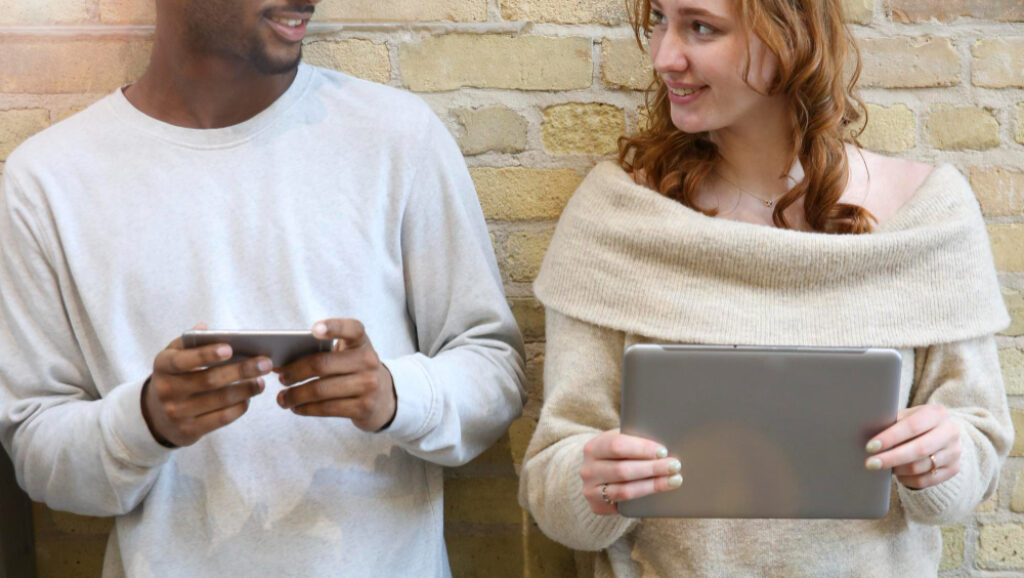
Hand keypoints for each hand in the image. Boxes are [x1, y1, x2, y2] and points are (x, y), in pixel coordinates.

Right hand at [143, 325, 270, 446]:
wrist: (157, 416)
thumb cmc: (176, 376)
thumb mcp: (175, 356)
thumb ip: (190, 341)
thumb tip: (206, 327)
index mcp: (163, 365)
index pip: (182, 359)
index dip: (205, 354)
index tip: (229, 348)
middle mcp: (166, 390)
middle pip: (210, 380)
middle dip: (241, 370)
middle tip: (265, 363)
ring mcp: (177, 412)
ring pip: (220, 400)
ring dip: (246, 389)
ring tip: (261, 381)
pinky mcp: (189, 430)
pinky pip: (222, 418)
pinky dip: (240, 406)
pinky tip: (249, 397)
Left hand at [275, 319, 395, 431]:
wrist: (384, 397)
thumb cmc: (353, 371)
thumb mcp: (346, 355)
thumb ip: (320, 353)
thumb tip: (280, 365)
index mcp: (361, 342)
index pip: (351, 328)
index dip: (333, 327)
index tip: (314, 329)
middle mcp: (368, 360)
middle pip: (322, 364)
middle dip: (295, 372)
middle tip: (281, 378)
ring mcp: (369, 385)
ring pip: (320, 390)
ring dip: (296, 395)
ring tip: (282, 399)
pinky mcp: (364, 407)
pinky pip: (327, 408)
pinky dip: (306, 409)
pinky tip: (297, 408)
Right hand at [580, 429, 683, 514]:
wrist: (596, 473)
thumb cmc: (616, 453)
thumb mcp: (620, 440)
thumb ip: (635, 439)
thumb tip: (665, 442)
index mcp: (593, 447)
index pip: (617, 446)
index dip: (642, 448)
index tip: (663, 451)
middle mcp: (588, 470)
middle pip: (623, 470)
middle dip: (652, 468)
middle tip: (675, 466)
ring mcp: (590, 490)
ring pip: (625, 491)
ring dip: (653, 485)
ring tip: (674, 480)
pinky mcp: (597, 506)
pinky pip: (624, 505)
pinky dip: (645, 498)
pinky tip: (660, 492)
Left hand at [864, 404, 961, 488]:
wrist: (943, 432)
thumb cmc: (914, 423)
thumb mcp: (906, 416)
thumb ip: (891, 422)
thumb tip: (862, 432)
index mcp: (936, 413)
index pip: (912, 426)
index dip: (890, 437)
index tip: (870, 446)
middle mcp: (950, 432)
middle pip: (919, 449)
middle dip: (891, 458)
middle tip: (870, 464)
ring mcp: (954, 452)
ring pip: (921, 467)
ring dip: (898, 469)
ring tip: (882, 466)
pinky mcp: (954, 468)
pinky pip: (927, 480)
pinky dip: (908, 479)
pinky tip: (897, 475)